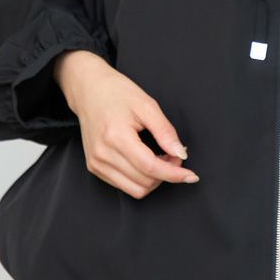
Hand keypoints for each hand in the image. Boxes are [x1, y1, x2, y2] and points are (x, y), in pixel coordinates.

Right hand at [54, 51, 199, 198]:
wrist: (89, 90)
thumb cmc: (116, 93)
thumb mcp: (147, 105)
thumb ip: (165, 132)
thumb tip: (180, 154)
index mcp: (116, 137)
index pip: (150, 167)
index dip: (174, 174)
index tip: (190, 175)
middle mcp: (103, 154)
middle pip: (144, 182)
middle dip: (166, 174)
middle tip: (173, 155)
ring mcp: (97, 163)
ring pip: (135, 190)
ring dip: (154, 180)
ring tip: (160, 158)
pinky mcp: (95, 168)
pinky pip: (123, 186)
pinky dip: (140, 179)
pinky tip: (146, 162)